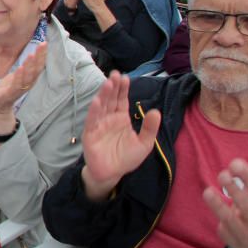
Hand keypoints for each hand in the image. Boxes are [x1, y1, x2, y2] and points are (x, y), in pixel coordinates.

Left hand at [0, 42, 46, 116]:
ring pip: (27, 77)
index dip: (42, 55)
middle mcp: (27, 84)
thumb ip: (26, 67)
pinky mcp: (8, 95)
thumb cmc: (8, 88)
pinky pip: (15, 86)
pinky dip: (18, 77)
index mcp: (29, 79)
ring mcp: (18, 90)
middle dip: (39, 57)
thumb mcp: (18, 75)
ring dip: (29, 66)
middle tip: (42, 45)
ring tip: (31, 55)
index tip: (45, 42)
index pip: (38, 65)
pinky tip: (20, 68)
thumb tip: (33, 53)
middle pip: (35, 70)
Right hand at [80, 73, 160, 201]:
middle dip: (112, 87)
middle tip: (115, 74)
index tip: (125, 77)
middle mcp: (109, 118)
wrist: (112, 174)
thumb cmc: (127, 158)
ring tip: (108, 84)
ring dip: (103, 95)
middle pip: (110, 99)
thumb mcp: (144, 144)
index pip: (121, 100)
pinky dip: (94, 111)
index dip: (123, 89)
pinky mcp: (90, 134)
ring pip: (101, 107)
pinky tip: (97, 102)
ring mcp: (99, 125)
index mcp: (121, 118)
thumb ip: (149, 128)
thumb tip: (156, 111)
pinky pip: (92, 121)